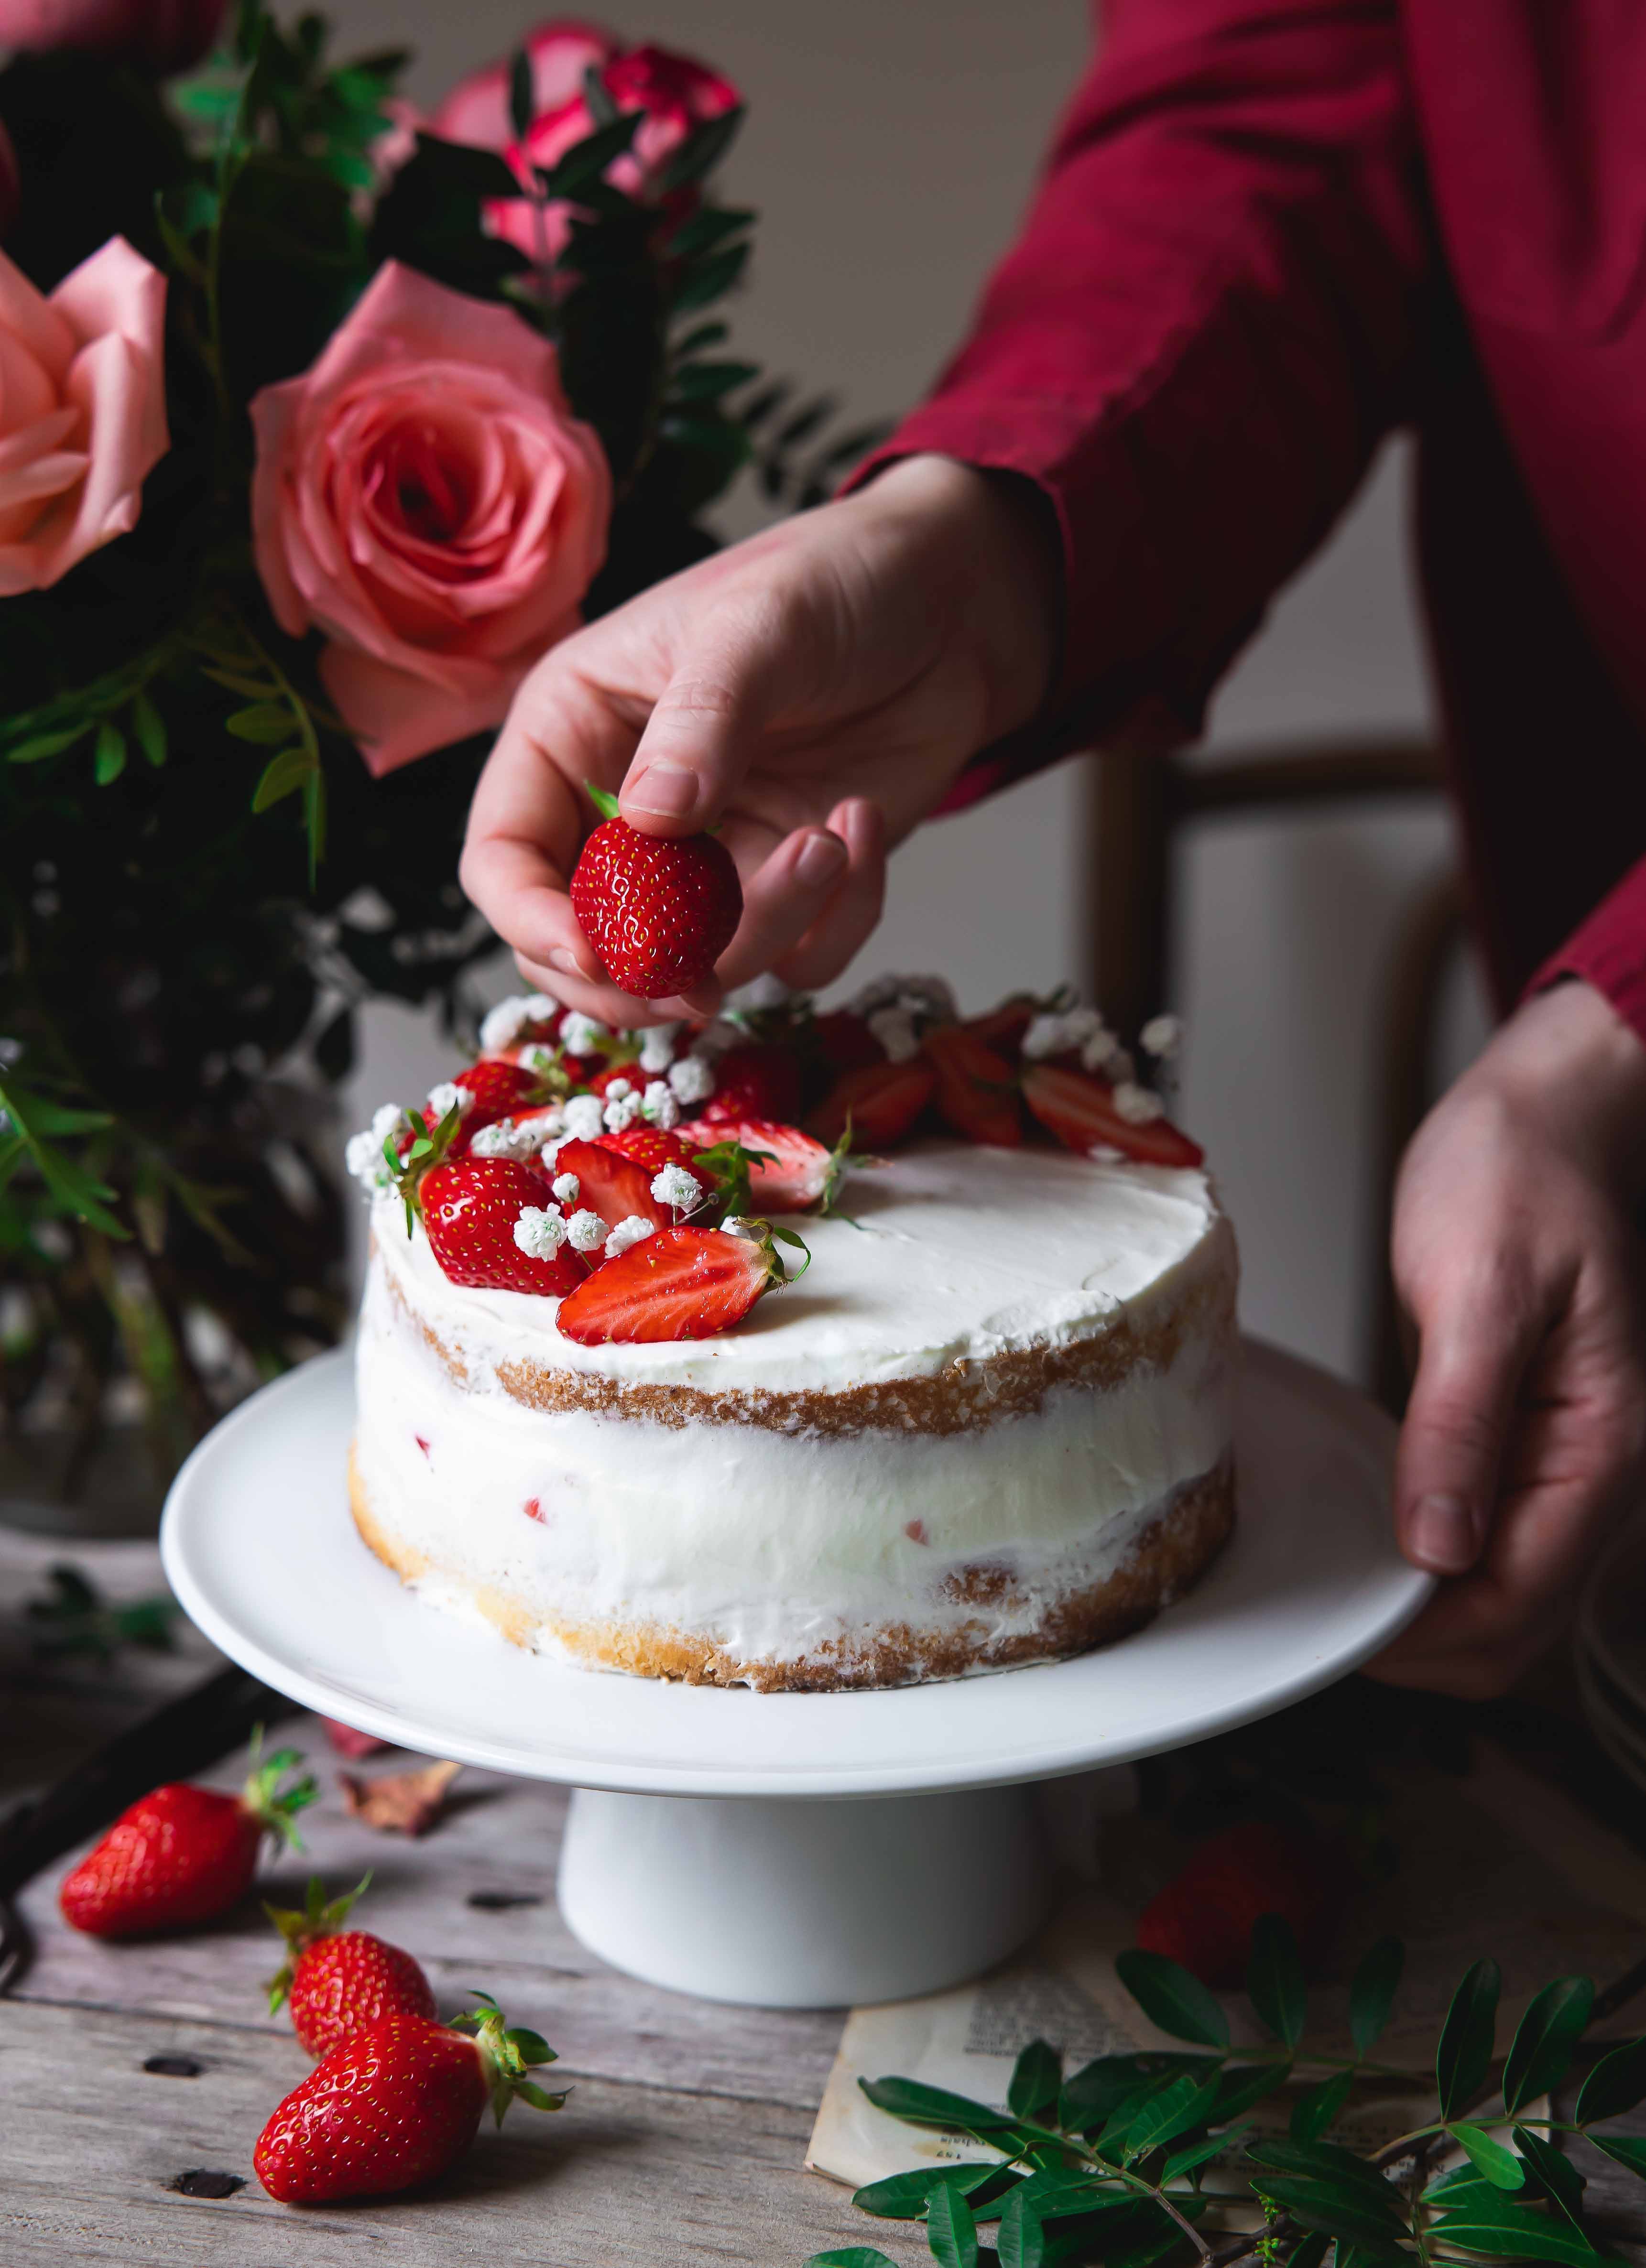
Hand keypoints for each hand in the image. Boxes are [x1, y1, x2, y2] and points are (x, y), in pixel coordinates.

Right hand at [460, 453, 1059, 1023]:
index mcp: (571, 732)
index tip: (595, 955)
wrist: (949, 607)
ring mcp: (707, 859)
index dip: (533, 921)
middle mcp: (625, 809)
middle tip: (702, 986)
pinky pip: (794, 960)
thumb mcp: (757, 625)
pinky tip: (863, 825)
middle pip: (583, 946)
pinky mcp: (785, 886)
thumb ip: (702, 721)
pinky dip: (837, 919)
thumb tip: (652, 819)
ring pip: (701, 965)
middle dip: (640, 978)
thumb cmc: (832, 583)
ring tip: (832, 838)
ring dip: (771, 926)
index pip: (506, 857)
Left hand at [1369, 979, 1645, 1697]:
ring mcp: (1565, 1459)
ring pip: (1505, 1590)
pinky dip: (1434, 1560)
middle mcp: (1599, 1469)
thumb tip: (1439, 1543)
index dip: (1430, 1636)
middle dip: (1427, 1642)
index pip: (1520, 1598)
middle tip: (1324, 1622)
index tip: (1343, 1632)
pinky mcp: (1526, 1438)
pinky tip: (1373, 1542)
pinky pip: (1489, 1535)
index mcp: (1606, 1445)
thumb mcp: (1481, 1286)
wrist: (1543, 1116)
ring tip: (1337, 1592)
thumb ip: (1462, 1419)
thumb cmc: (1520, 1175)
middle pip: (1518, 1619)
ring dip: (1429, 1611)